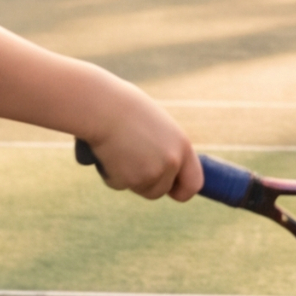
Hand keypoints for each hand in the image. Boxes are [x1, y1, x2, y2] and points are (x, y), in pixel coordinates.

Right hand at [72, 86, 199, 198]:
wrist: (101, 106)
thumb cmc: (124, 106)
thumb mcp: (155, 125)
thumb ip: (164, 147)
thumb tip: (162, 168)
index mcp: (182, 145)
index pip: (194, 183)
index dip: (182, 189)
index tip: (171, 190)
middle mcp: (171, 162)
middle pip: (161, 190)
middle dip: (147, 183)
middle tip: (131, 161)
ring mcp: (151, 173)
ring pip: (139, 188)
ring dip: (129, 177)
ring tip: (118, 149)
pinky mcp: (128, 180)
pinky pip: (118, 184)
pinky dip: (110, 173)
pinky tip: (106, 151)